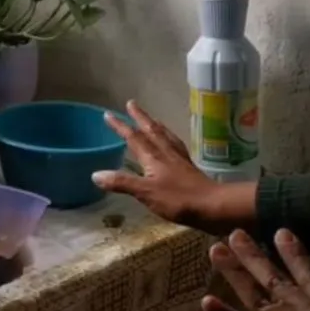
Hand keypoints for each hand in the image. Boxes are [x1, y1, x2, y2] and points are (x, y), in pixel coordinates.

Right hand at [91, 100, 251, 233]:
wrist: (213, 207)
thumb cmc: (178, 200)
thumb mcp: (145, 193)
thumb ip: (122, 183)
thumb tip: (96, 174)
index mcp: (153, 157)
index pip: (133, 137)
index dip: (120, 126)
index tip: (108, 114)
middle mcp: (166, 153)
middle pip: (151, 130)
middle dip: (140, 117)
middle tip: (131, 104)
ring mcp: (179, 159)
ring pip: (165, 136)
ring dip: (156, 125)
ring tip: (151, 119)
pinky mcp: (189, 168)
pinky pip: (176, 146)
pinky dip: (170, 139)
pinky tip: (171, 143)